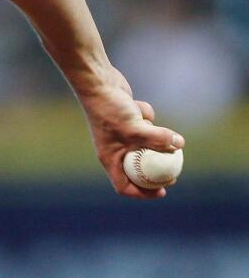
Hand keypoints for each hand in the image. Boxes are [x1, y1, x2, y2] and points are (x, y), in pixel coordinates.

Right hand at [77, 67, 183, 198]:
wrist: (98, 84)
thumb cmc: (109, 110)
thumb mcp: (136, 128)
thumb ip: (158, 138)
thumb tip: (180, 145)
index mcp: (110, 158)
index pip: (124, 185)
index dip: (144, 192)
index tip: (163, 190)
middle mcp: (115, 149)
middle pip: (138, 168)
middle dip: (156, 170)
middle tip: (174, 171)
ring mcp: (122, 135)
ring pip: (146, 144)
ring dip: (152, 134)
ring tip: (147, 121)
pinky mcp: (129, 121)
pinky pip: (146, 125)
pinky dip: (147, 116)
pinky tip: (136, 105)